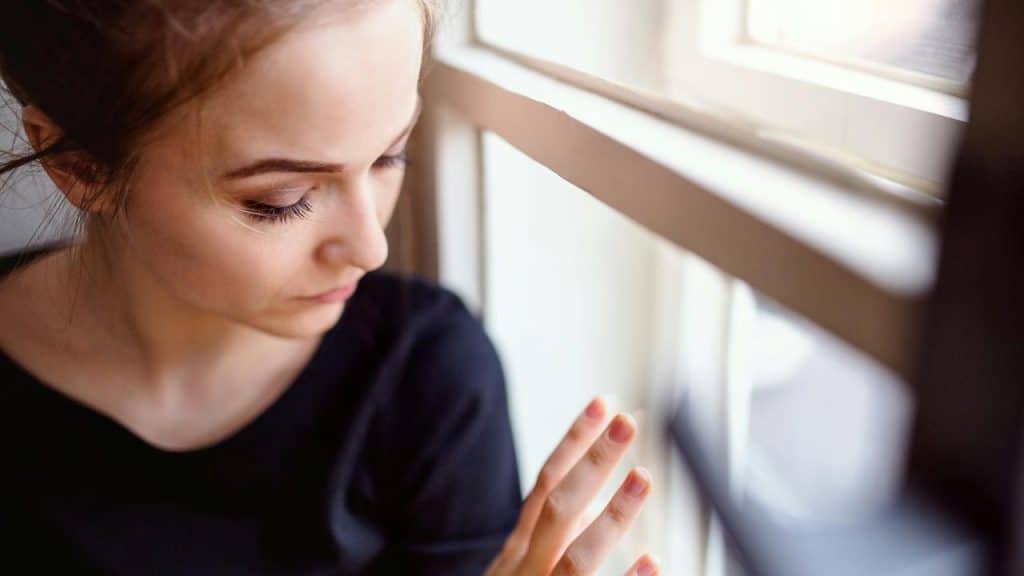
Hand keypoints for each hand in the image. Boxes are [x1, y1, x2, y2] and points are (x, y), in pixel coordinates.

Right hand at [486, 397, 658, 575]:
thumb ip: (558, 536)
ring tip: (642, 479)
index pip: (547, 482)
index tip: (602, 405)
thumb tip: (596, 504)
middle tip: (626, 423)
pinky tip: (652, 561)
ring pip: (577, 558)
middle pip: (558, 507)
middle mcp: (527, 565)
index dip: (574, 442)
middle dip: (593, 462)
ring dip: (613, 516)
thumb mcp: (521, 566)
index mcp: (522, 546)